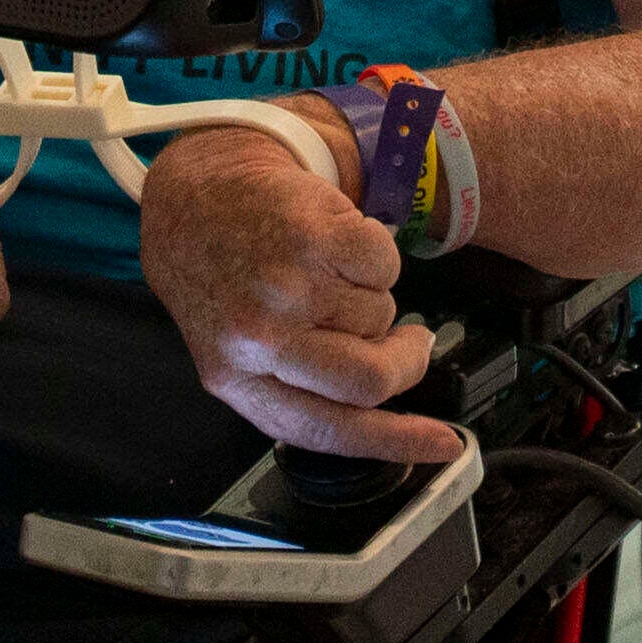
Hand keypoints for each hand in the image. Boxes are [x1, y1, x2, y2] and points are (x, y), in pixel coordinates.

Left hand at [138, 119, 456, 462]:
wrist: (197, 196)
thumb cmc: (225, 276)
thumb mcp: (238, 352)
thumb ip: (301, 387)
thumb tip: (389, 406)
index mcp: (241, 382)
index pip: (332, 432)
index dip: (397, 443)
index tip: (444, 445)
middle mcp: (262, 339)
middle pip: (371, 381)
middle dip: (406, 363)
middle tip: (411, 342)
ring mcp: (289, 285)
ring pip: (381, 315)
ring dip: (371, 297)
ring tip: (330, 275)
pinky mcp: (313, 235)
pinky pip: (385, 264)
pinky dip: (376, 253)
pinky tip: (337, 244)